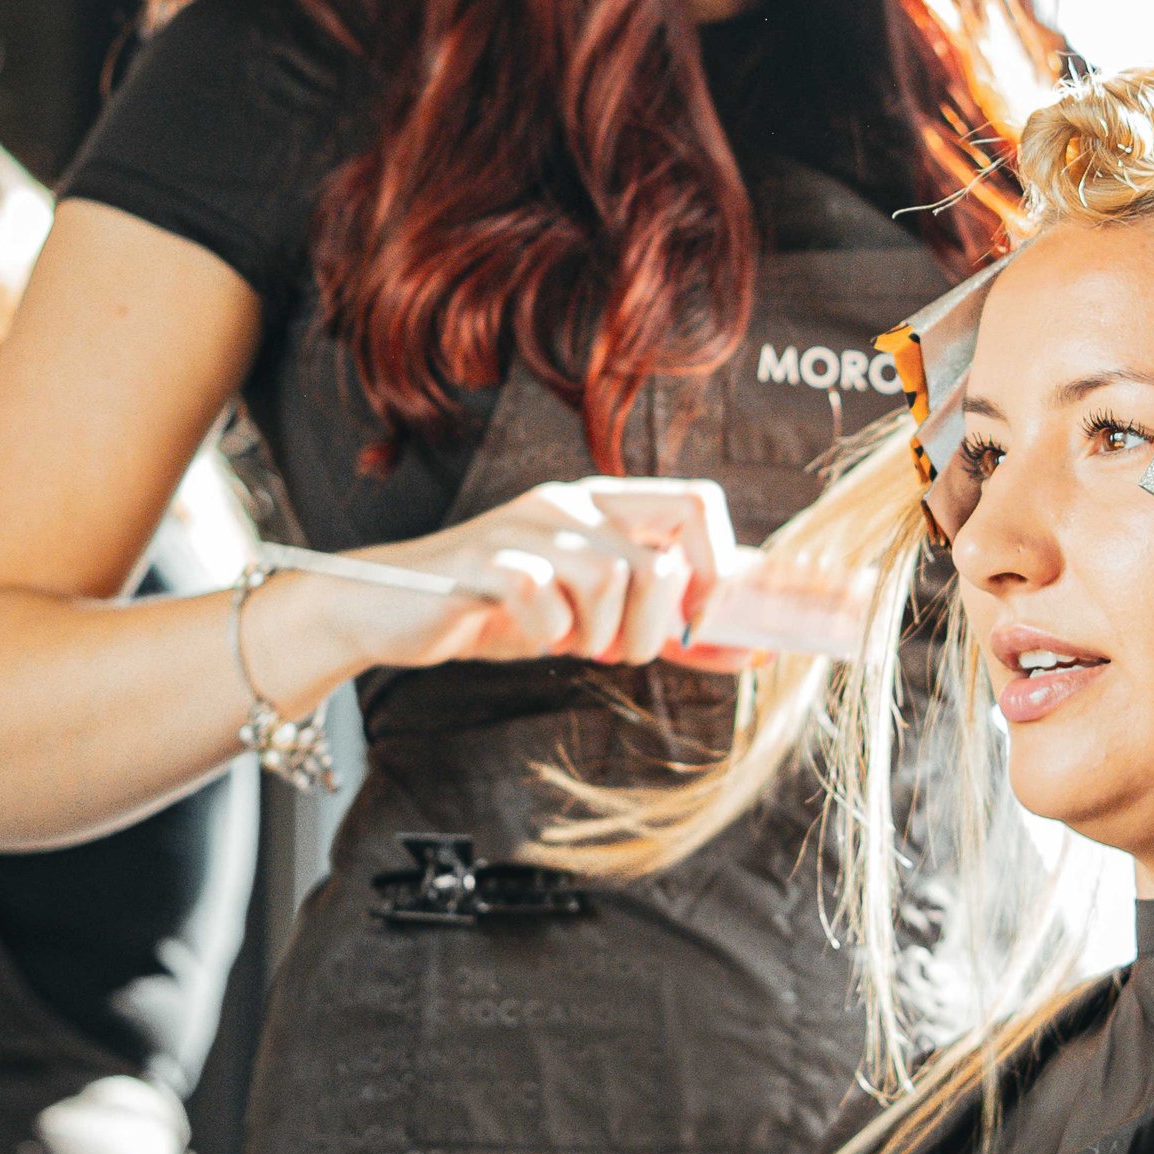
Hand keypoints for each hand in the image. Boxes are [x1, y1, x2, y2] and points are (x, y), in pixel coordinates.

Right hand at [242, 477, 740, 696]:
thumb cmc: (504, 610)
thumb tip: (758, 650)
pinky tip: (530, 635)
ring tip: (568, 643)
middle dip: (654, 628)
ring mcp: (524, 528)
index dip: (717, 568)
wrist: (395, 612)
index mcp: (605, 505)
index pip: (699, 503)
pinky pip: (545, 598)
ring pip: (613, 580)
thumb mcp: (598, 618)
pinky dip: (548, 634)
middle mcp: (570, 504)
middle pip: (661, 559)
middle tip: (616, 649)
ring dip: (600, 637)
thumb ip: (673, 627)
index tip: (696, 623)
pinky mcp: (483, 562)